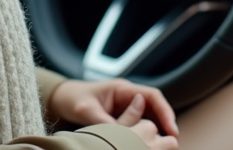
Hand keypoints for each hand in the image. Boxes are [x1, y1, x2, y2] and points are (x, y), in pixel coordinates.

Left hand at [47, 78, 179, 142]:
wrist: (60, 100)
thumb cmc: (73, 99)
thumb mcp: (86, 110)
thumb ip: (105, 120)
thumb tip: (123, 135)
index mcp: (122, 89)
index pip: (152, 96)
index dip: (165, 111)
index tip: (172, 129)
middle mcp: (128, 97)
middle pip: (155, 109)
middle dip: (166, 124)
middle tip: (172, 143)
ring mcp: (126, 108)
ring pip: (149, 119)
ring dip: (157, 131)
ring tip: (162, 146)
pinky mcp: (122, 118)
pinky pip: (138, 126)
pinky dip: (145, 136)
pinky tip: (146, 146)